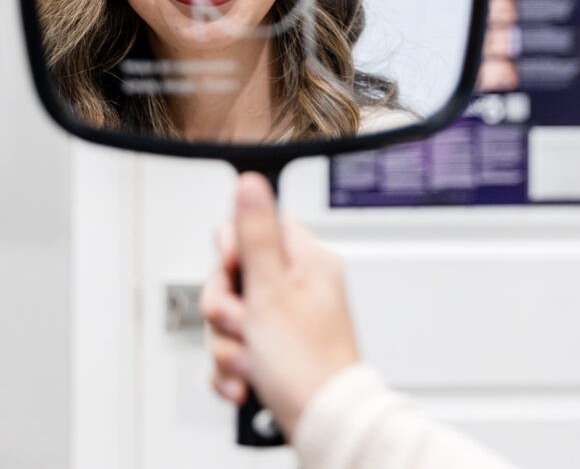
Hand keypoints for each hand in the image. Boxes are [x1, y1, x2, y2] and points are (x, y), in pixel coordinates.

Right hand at [201, 172, 359, 437]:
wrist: (325, 426)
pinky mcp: (277, 350)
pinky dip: (233, 366)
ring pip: (233, 315)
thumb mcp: (270, 291)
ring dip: (227, 343)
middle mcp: (300, 284)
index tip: (233, 273)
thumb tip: (252, 182)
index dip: (233, 250)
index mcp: (306, 259)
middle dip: (224, 307)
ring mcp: (288, 319)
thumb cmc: (307, 364)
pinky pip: (238, 346)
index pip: (258, 226)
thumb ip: (256, 234)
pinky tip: (244, 380)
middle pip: (237, 274)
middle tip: (240, 324)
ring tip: (248, 360)